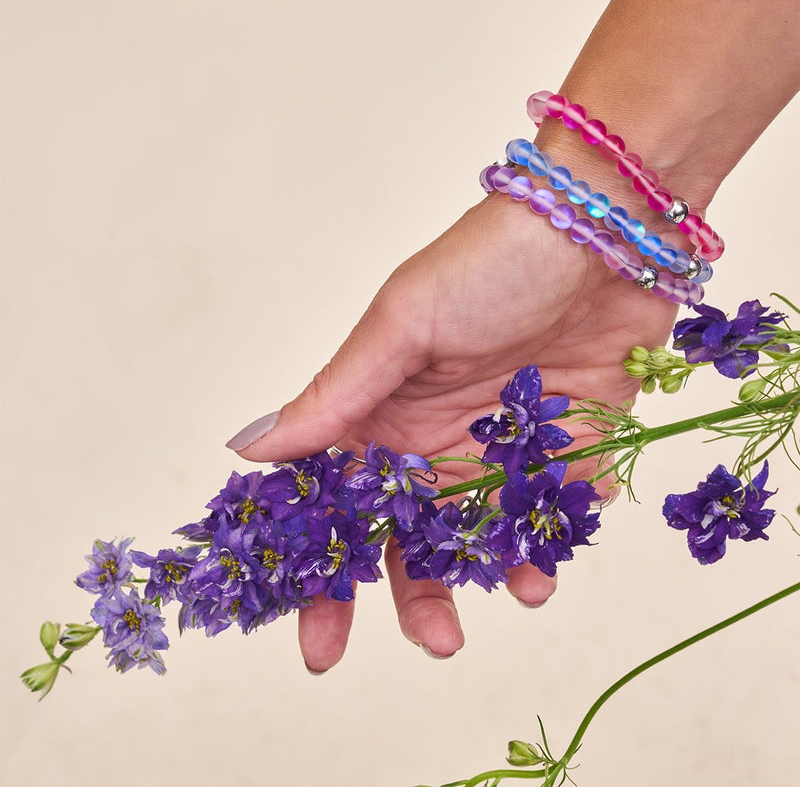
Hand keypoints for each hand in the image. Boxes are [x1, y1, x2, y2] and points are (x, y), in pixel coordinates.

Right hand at [227, 191, 678, 671]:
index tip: (317, 635)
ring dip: (484, 580)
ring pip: (482, 538)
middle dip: (414, 597)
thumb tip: (251, 450)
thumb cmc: (489, 264)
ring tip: (501, 603)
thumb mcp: (402, 324)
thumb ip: (335, 395)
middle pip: (414, 537)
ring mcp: (504, 448)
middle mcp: (439, 439)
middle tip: (431, 643)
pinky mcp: (568, 448)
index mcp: (387, 413)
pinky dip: (547, 547)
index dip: (326, 569)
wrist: (606, 231)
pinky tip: (544, 569)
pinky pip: (551, 517)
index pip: (344, 504)